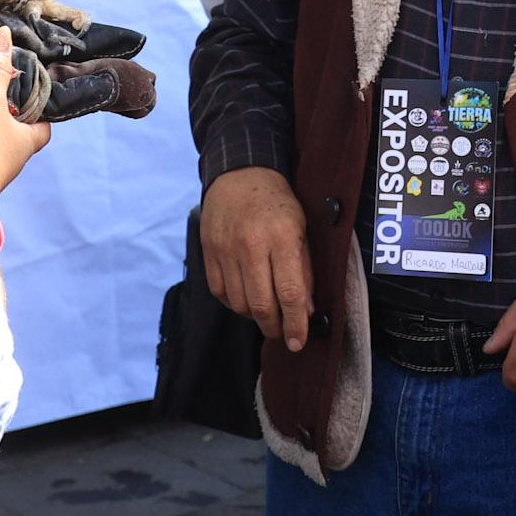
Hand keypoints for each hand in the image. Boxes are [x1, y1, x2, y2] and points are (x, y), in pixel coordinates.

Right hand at [203, 165, 313, 351]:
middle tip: (282, 334)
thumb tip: (307, 309)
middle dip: (274, 327)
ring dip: (254, 316)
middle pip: (261, 304)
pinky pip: (220, 291)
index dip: (295, 324)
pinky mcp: (209, 251)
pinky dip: (234, 302)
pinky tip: (245, 299)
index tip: (298, 341)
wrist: (240, 173)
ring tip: (265, 314)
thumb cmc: (278, 202)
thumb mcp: (302, 228)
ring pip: (239, 303)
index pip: (290, 293)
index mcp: (282, 237)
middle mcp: (252, 245)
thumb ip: (305, 269)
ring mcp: (226, 249)